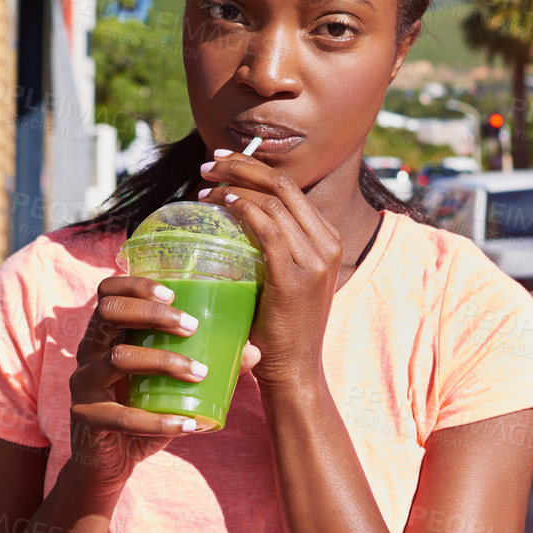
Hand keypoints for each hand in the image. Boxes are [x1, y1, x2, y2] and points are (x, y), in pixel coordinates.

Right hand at [67, 275, 251, 490]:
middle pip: (108, 312)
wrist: (109, 464)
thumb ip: (206, 365)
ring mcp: (83, 385)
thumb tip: (252, 352)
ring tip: (200, 372)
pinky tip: (189, 425)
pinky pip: (123, 417)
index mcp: (107, 336)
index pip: (108, 293)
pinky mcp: (86, 418)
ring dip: (164, 361)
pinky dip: (160, 422)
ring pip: (117, 358)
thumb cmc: (144, 413)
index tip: (173, 293)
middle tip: (192, 326)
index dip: (135, 284)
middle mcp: (89, 353)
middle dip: (152, 313)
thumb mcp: (172, 386)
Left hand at [198, 149, 341, 387]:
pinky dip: (245, 210)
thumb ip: (275, 247)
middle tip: (208, 164)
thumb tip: (237, 216)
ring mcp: (315, 260)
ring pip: (274, 201)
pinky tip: (223, 204)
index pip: (290, 187)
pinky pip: (269, 229)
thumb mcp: (288, 276)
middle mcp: (327, 243)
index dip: (254, 166)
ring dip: (235, 186)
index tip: (222, 163)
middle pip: (284, 184)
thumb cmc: (281, 325)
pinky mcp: (295, 278)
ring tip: (204, 187)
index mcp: (328, 239)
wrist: (295, 368)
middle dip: (242, 165)